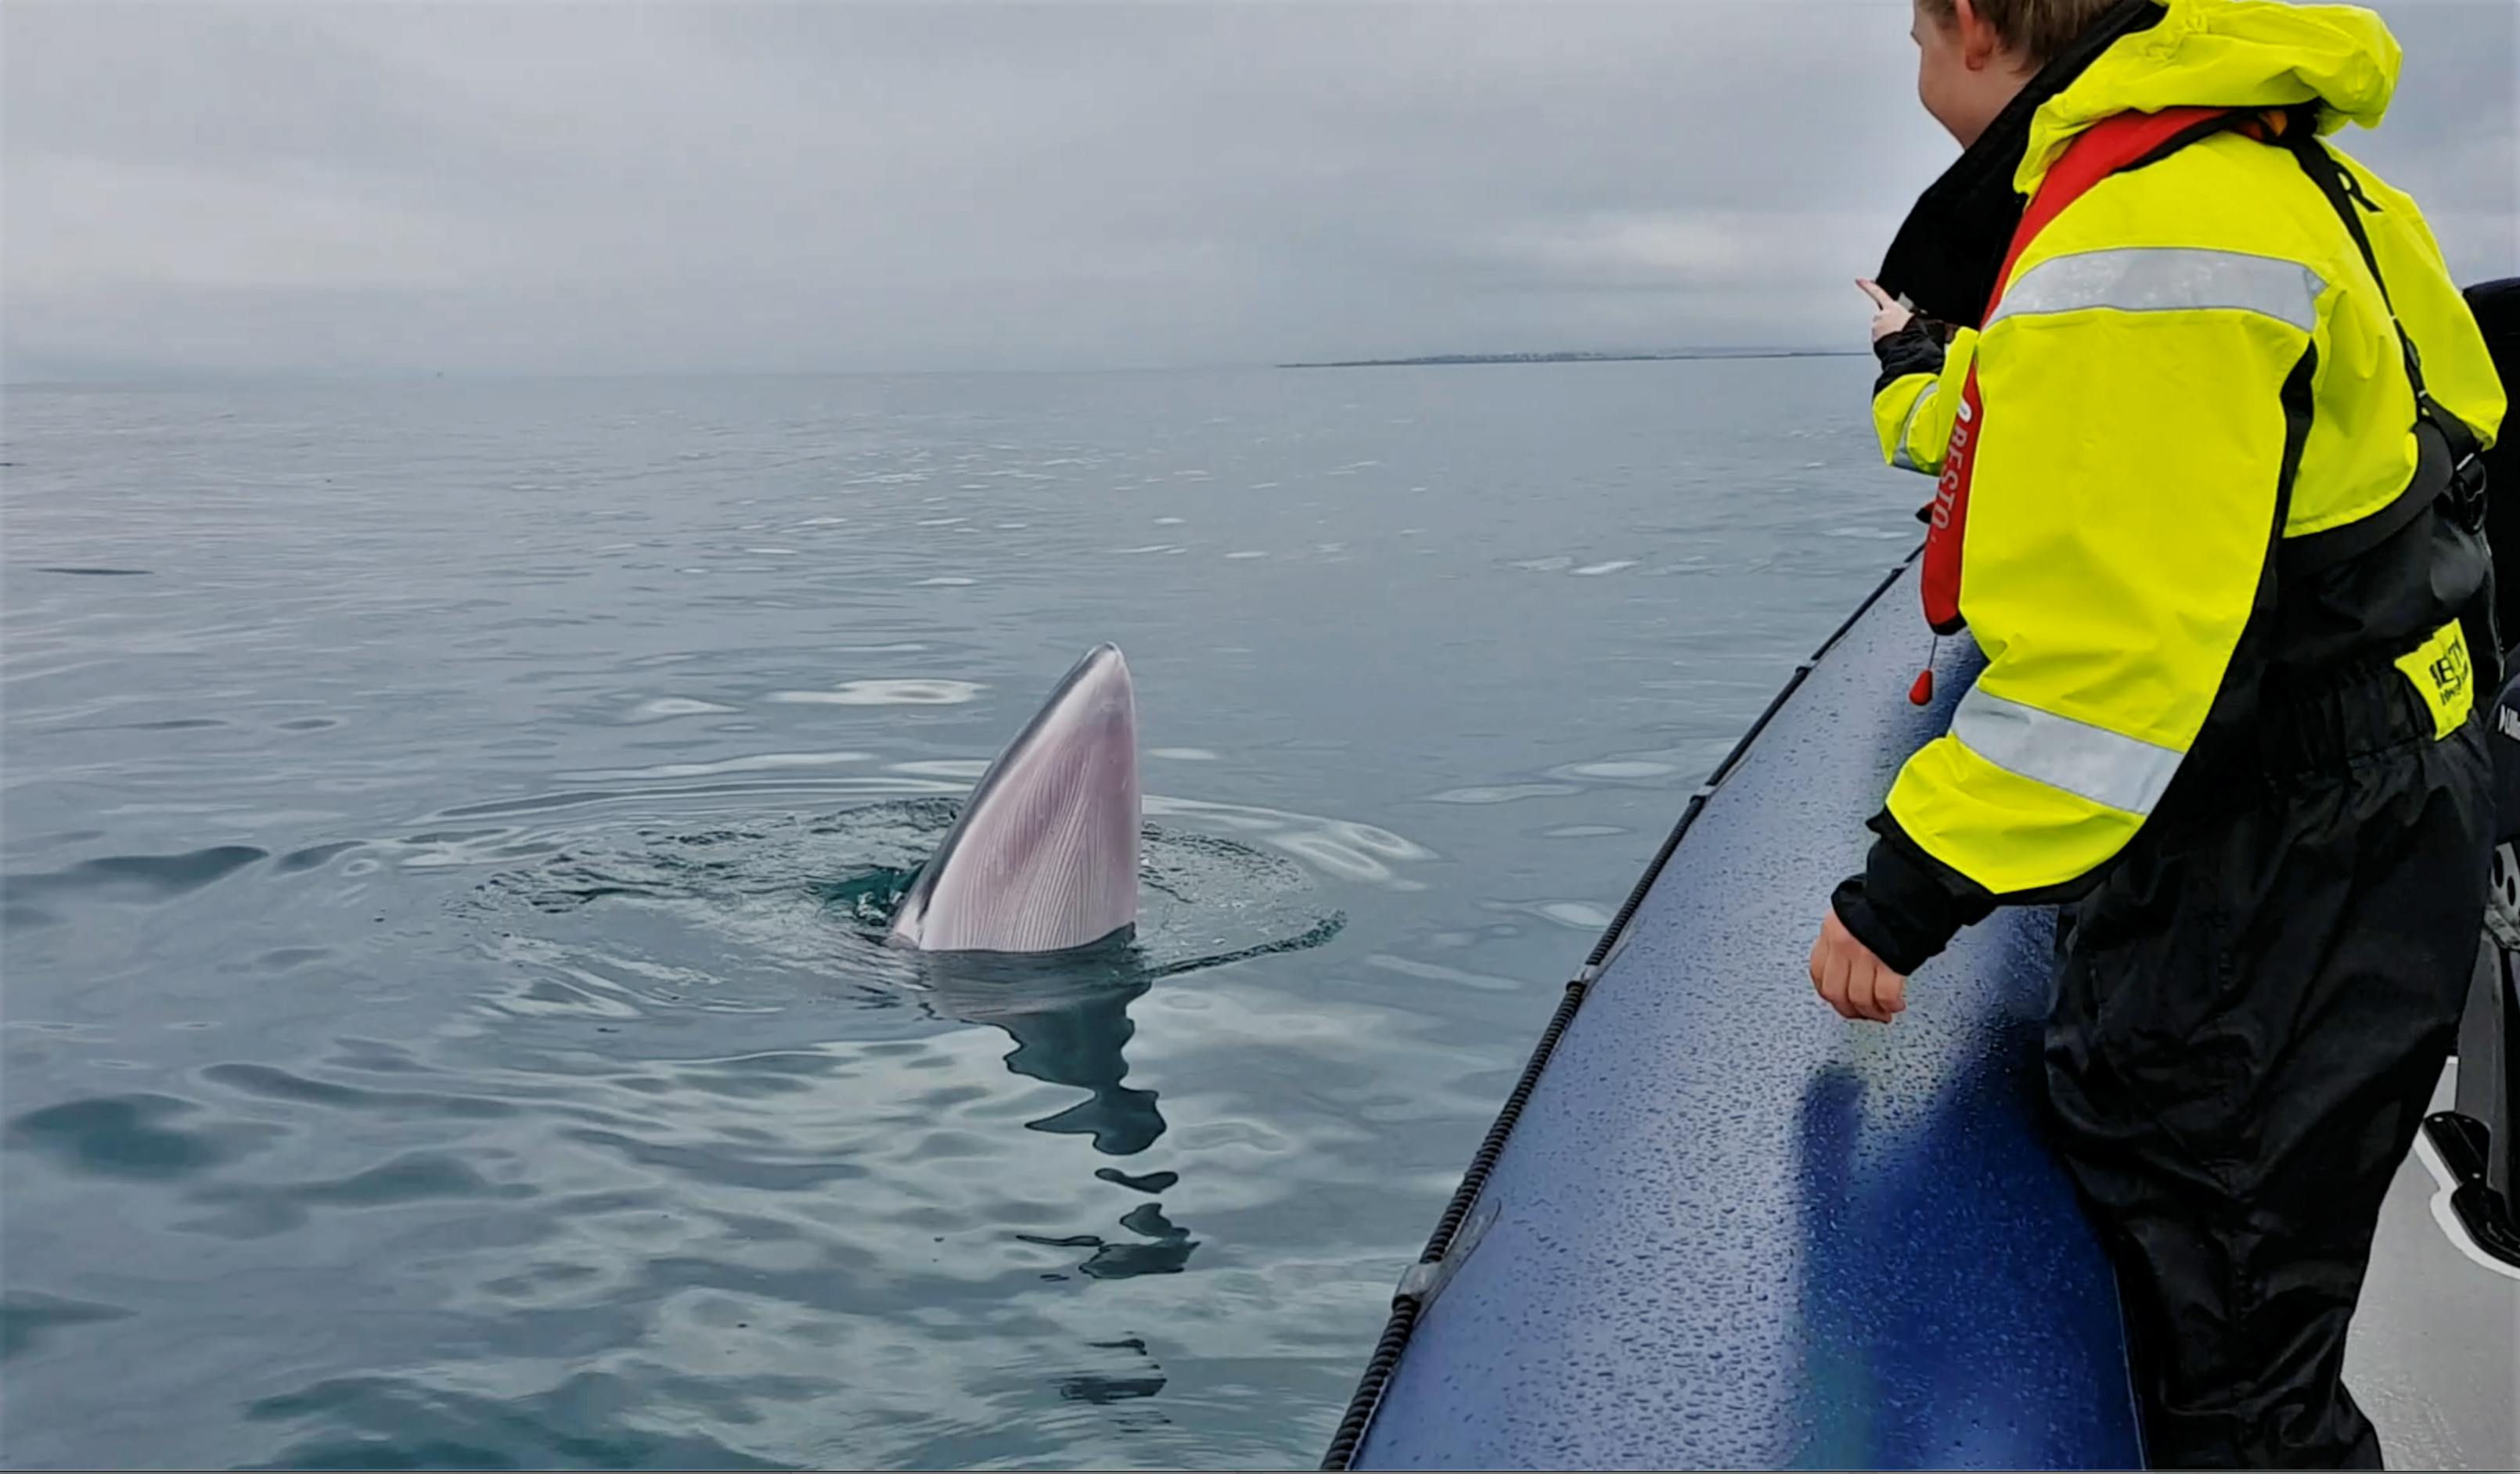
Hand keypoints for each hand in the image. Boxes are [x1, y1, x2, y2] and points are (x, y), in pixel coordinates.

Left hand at [1810, 907, 1907, 1022]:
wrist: (1911, 891)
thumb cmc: (1887, 899)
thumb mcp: (1852, 914)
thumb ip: (1843, 938)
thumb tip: (1846, 965)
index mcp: (1832, 930)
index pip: (1818, 973)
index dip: (1829, 993)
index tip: (1839, 1000)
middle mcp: (1844, 944)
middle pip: (1835, 992)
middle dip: (1849, 1010)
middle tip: (1861, 1013)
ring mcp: (1865, 954)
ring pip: (1859, 998)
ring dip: (1871, 1012)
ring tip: (1882, 1013)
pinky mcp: (1890, 963)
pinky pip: (1885, 995)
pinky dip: (1890, 1005)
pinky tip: (1895, 1004)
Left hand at [1858, 278, 1913, 344]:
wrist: (1907, 348)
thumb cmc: (1913, 334)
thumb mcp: (1913, 319)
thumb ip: (1904, 316)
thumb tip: (1905, 319)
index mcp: (1893, 307)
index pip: (1878, 293)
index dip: (1868, 286)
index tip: (1859, 280)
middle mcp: (1881, 315)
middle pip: (1882, 318)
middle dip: (1887, 323)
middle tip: (1899, 331)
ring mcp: (1876, 327)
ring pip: (1880, 329)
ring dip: (1886, 333)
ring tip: (1897, 338)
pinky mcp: (1873, 338)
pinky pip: (1878, 338)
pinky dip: (1883, 341)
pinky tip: (1892, 344)